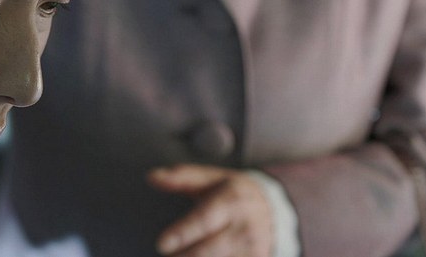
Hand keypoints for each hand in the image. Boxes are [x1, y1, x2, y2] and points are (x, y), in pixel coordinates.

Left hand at [147, 165, 274, 256]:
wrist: (274, 209)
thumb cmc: (233, 192)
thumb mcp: (211, 179)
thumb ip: (181, 178)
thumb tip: (151, 176)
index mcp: (231, 201)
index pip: (204, 220)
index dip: (182, 234)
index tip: (161, 245)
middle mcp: (244, 228)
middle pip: (209, 251)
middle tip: (168, 256)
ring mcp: (252, 250)